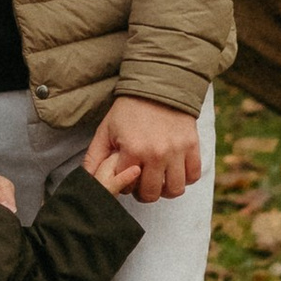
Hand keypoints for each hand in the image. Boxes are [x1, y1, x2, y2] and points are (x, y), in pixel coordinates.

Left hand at [86, 94, 200, 204]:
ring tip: (160, 180)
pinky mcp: (192, 146)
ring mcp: (177, 150)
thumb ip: (94, 157)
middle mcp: (156, 153)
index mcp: (133, 149)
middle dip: (143, 192)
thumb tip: (87, 180)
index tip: (124, 173)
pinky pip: (193, 176)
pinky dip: (185, 179)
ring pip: (175, 190)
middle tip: (141, 183)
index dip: (123, 182)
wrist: (158, 86)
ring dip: (166, 190)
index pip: (127, 185)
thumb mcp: (106, 130)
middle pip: (151, 193)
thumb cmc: (129, 110)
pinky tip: (175, 171)